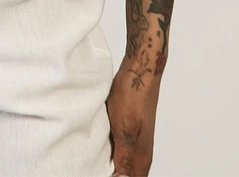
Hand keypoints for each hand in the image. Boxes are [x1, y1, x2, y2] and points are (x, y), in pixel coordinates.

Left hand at [106, 58, 160, 175]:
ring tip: (96, 164)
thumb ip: (125, 157)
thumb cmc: (133, 97)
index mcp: (142, 156)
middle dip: (116, 174)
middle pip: (130, 174)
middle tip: (96, 169)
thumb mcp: (125, 129)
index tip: (100, 174)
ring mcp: (136, 139)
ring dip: (113, 165)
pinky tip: (99, 149)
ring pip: (125, 162)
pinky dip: (111, 151)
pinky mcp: (129, 128)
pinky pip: (120, 148)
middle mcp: (141, 150)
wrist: (139, 71)